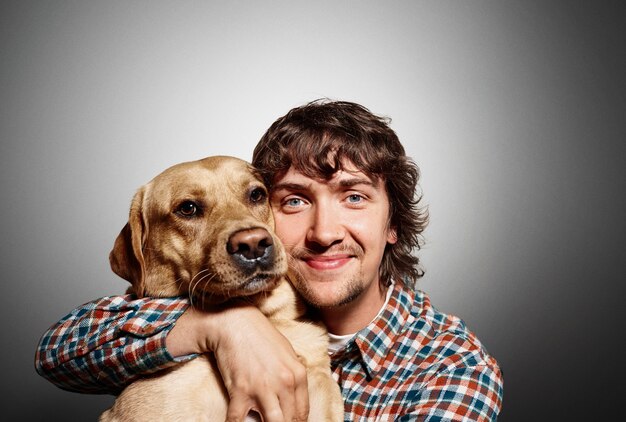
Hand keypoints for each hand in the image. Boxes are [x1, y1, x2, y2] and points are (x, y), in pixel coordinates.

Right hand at [166, 305, 309, 421]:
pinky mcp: (240, 390)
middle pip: (289, 421)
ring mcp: (262, 388)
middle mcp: (284, 383)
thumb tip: (294, 399)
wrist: (235, 322)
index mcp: (298, 374)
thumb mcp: (287, 353)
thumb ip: (293, 376)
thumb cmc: (261, 336)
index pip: (302, 412)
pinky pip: (238, 420)